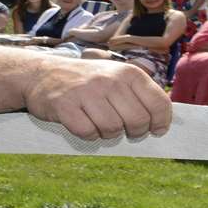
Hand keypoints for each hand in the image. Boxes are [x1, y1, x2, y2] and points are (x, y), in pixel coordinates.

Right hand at [24, 59, 173, 139]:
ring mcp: (87, 92)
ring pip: (113, 130)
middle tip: (124, 129)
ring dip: (108, 134)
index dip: (160, 122)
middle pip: (138, 121)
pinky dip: (88, 135)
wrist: (42, 74)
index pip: (159, 103)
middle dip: (133, 132)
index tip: (155, 130)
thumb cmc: (88, 81)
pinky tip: (83, 123)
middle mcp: (110, 80)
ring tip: (99, 122)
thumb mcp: (117, 77)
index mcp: (128, 73)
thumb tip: (164, 122)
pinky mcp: (65, 106)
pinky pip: (88, 133)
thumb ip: (140, 94)